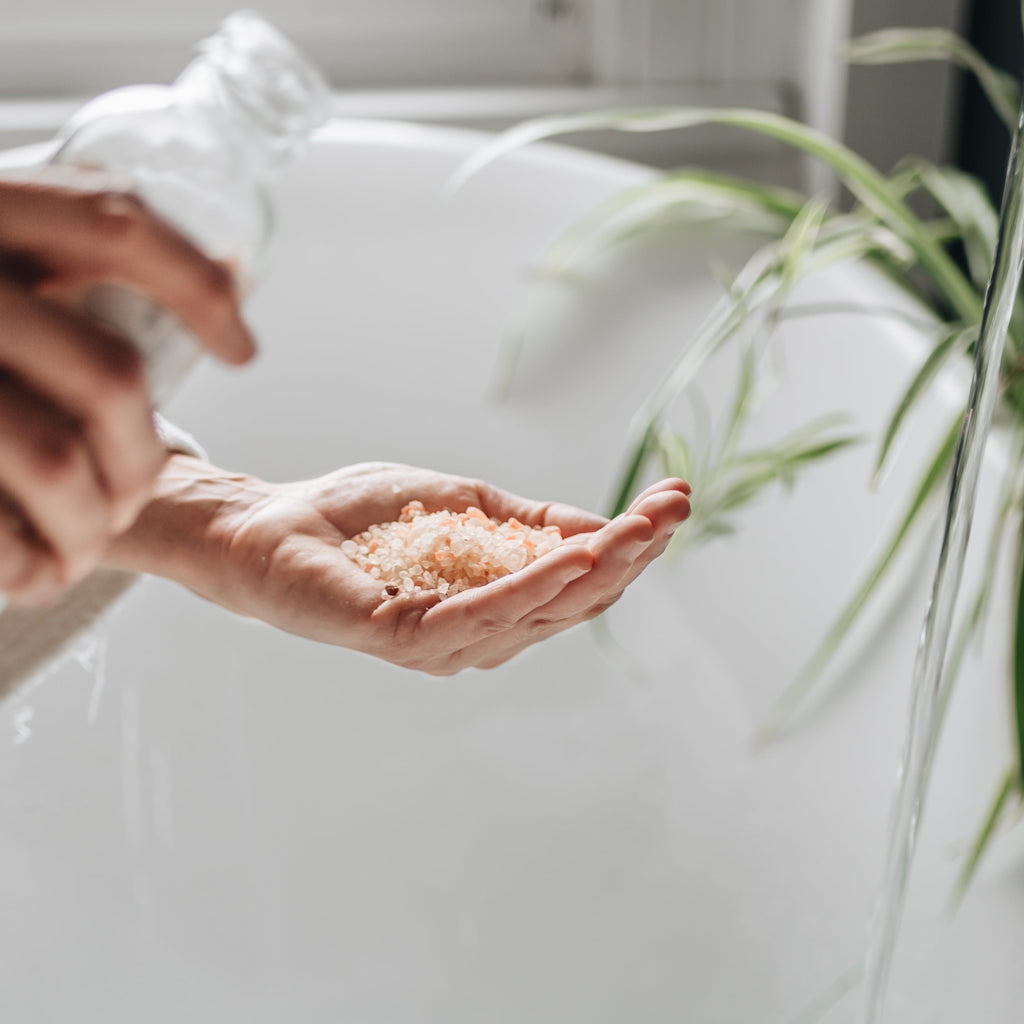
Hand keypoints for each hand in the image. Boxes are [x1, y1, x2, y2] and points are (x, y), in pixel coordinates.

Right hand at [0, 179, 255, 605]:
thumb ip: (65, 243)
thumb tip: (230, 268)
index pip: (118, 230)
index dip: (198, 291)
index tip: (241, 352)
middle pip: (108, 377)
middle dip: (140, 457)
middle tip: (135, 496)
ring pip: (56, 460)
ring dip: (89, 521)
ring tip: (87, 543)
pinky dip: (25, 562)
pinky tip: (35, 575)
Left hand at [107, 459, 690, 673]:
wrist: (268, 523)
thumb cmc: (358, 516)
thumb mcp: (463, 505)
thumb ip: (527, 522)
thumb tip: (602, 524)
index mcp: (493, 607)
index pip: (576, 584)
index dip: (628, 545)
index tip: (675, 499)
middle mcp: (477, 636)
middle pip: (570, 604)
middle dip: (626, 556)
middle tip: (672, 510)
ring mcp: (443, 645)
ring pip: (537, 614)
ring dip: (591, 570)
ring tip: (636, 531)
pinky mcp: (403, 638)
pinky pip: (479, 616)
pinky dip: (528, 587)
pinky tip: (570, 556)